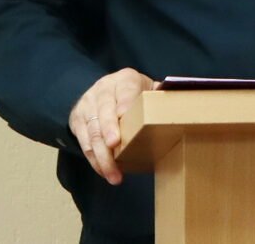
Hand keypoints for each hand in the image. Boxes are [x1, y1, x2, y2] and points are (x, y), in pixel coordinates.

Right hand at [69, 67, 154, 184]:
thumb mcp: (147, 89)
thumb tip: (176, 100)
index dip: (125, 102)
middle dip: (108, 128)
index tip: (126, 115)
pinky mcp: (77, 120)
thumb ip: (160, 96)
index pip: (126, 89)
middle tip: (114, 145)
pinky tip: (105, 172)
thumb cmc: (133, 95)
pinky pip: (84, 143)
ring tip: (113, 175)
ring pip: (93, 131)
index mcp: (125, 80)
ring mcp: (88, 105)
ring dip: (102, 155)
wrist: (104, 91)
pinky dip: (94, 160)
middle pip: (104, 110)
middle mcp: (103, 89)